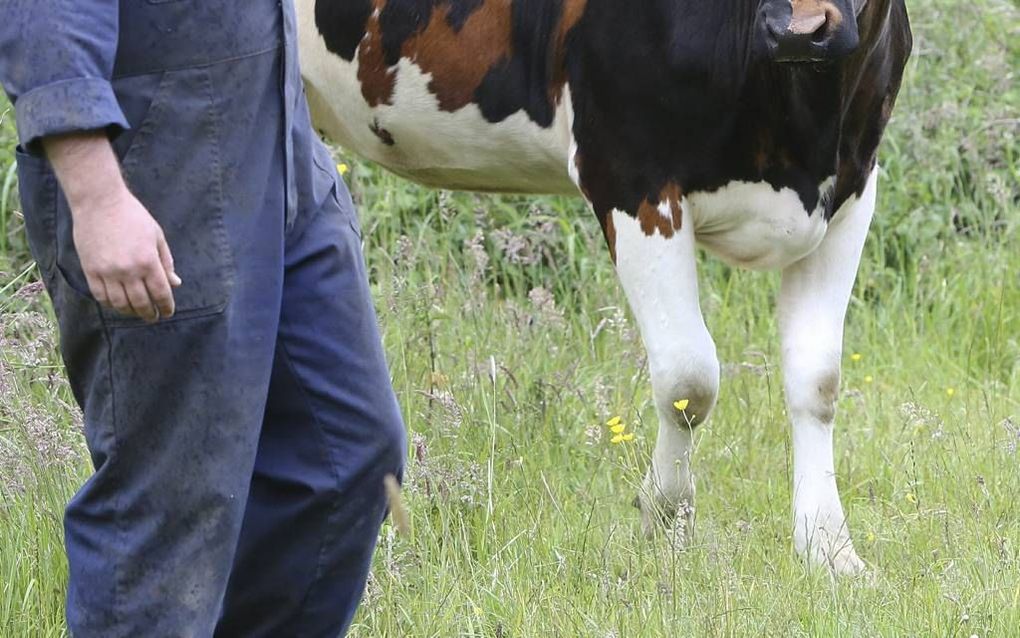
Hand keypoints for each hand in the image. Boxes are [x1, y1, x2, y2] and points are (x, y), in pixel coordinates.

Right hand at [42, 131, 180, 321]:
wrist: (99, 202)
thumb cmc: (133, 216)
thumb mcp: (157, 236)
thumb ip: (166, 262)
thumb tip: (175, 284)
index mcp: (148, 261)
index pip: (161, 293)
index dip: (166, 306)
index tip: (167, 312)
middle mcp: (128, 270)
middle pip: (141, 303)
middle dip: (149, 313)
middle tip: (153, 317)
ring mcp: (107, 271)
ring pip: (120, 303)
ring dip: (130, 312)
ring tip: (136, 312)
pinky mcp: (90, 269)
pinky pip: (100, 295)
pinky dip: (110, 304)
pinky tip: (117, 304)